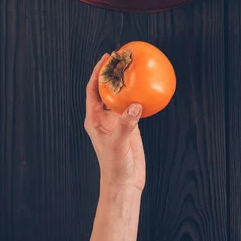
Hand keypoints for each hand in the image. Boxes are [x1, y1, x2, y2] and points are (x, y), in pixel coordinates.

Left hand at [84, 55, 145, 191]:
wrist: (125, 182)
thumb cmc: (115, 165)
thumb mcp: (118, 143)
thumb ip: (126, 124)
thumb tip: (135, 105)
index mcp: (94, 118)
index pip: (93, 90)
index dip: (97, 73)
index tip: (106, 59)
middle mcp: (104, 117)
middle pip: (106, 89)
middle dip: (111, 73)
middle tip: (121, 58)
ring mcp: (117, 120)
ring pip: (119, 96)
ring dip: (125, 83)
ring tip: (133, 68)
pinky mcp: (130, 125)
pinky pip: (133, 106)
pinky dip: (138, 96)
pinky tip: (146, 89)